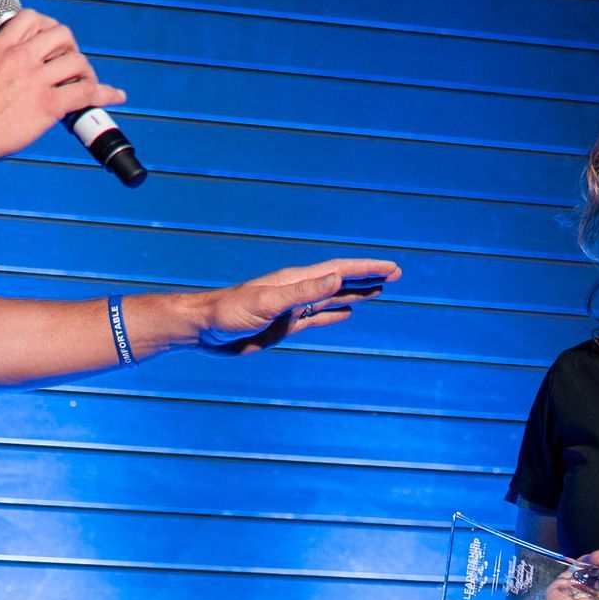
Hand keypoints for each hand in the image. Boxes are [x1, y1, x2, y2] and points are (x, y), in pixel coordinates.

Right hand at [0, 10, 126, 164]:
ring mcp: (36, 79)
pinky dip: (106, 93)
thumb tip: (11, 72)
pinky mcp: (48, 104)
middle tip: (69, 66)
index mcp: (0, 45)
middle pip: (62, 34)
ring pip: (77, 61)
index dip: (48, 27)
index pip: (33, 18)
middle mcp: (20, 57)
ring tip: (84, 85)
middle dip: (71, 48)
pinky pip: (87, 92)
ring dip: (86, 72)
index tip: (51, 43)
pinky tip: (115, 96)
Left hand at [195, 259, 399, 354]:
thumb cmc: (230, 313)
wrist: (204, 330)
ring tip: (379, 289)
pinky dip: (334, 314)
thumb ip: (303, 292)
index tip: (391, 268)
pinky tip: (346, 312)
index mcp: (295, 281)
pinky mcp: (285, 326)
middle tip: (395, 274)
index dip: (366, 270)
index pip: (339, 271)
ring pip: (332, 297)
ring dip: (355, 292)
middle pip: (340, 280)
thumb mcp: (269, 302)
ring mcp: (292, 308)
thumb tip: (337, 278)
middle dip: (367, 277)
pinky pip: (317, 318)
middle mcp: (297, 291)